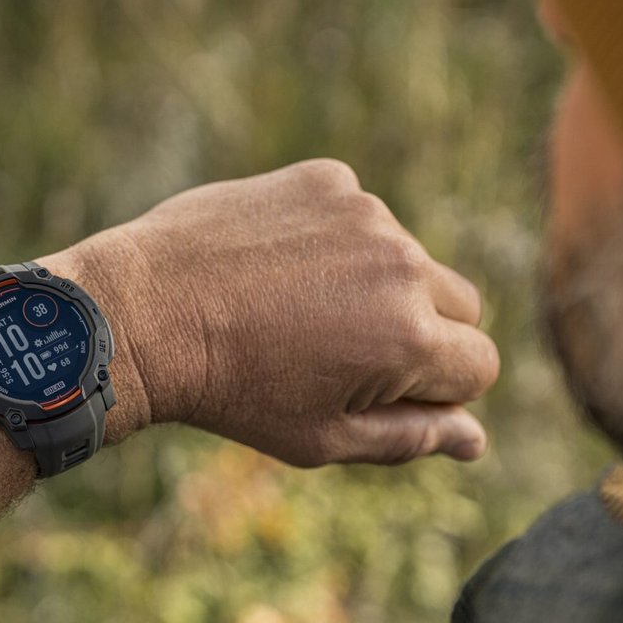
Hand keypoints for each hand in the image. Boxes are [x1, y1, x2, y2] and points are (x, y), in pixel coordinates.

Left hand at [42, 159, 498, 465]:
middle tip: (341, 353)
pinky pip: (359, 216)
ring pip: (409, 257)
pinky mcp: (327, 180)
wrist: (144, 314)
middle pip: (460, 305)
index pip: (478, 366)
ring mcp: (365, 214)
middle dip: (422, 333)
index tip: (378, 391)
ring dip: (376, 282)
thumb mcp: (321, 436)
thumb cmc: (231, 390)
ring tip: (294, 309)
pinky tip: (274, 266)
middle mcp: (404, 266)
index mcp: (413, 340)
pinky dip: (333, 240)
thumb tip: (477, 442)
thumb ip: (410, 438)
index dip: (436, 389)